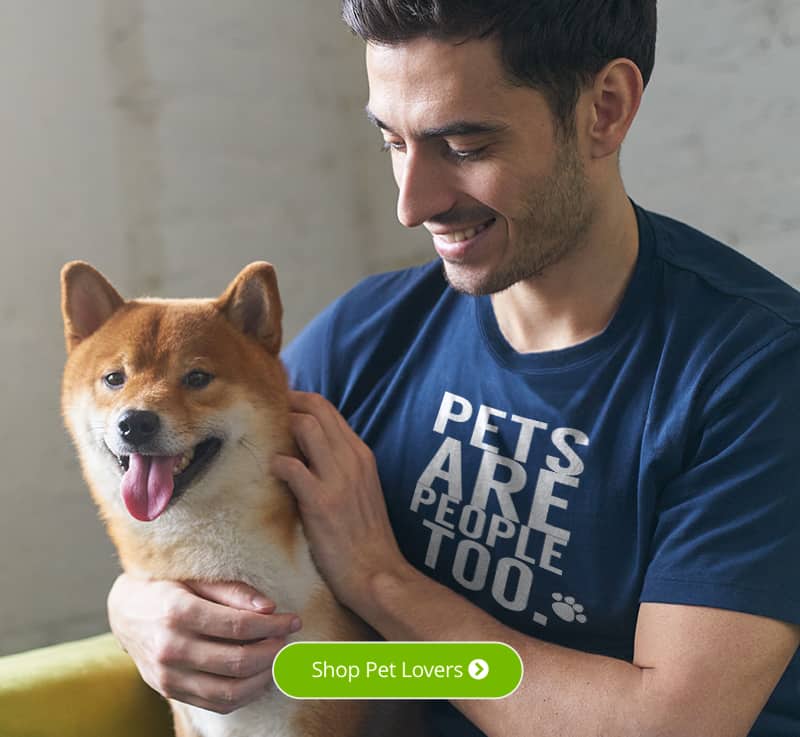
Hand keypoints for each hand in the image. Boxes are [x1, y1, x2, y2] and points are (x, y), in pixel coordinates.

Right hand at [107, 574, 300, 712]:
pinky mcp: (170, 692)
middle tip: (288, 638)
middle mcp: (170, 648)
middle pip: (238, 661)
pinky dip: (246, 694)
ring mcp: (168, 676)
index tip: (293, 620)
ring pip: (230, 691)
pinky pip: (216, 704)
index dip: (273, 625)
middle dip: (273, 651)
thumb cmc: (168, 587)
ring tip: (279, 658)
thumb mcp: (197, 577)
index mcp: (177, 612)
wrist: (125, 612)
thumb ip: (233, 591)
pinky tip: (261, 676)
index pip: (238, 627)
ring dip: (265, 677)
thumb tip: (270, 607)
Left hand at [271, 391, 409, 610]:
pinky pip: (292, 467)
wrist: (376, 571)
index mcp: (362, 455)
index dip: (300, 401)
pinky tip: (270, 472)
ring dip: (281, 426)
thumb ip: (340, 465)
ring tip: (263, 438)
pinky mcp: (322, 502)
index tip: (279, 406)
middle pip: (317, 408)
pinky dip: (277, 463)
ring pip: (306, 427)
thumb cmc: (363, 536)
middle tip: (264, 411)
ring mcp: (339, 478)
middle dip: (287, 402)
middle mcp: (353, 459)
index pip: (328, 410)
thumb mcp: (361, 489)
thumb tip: (308, 449)